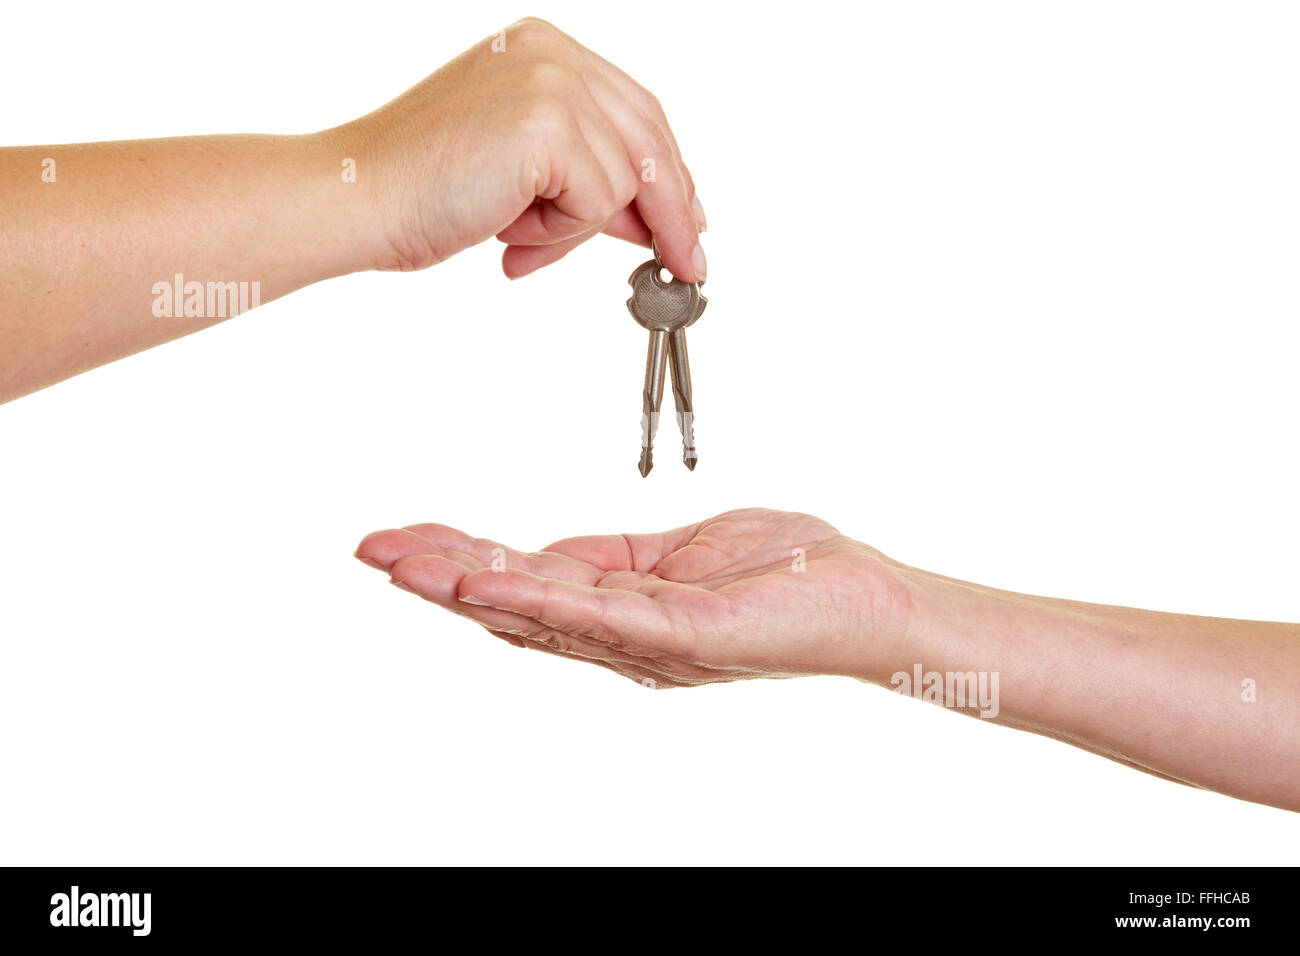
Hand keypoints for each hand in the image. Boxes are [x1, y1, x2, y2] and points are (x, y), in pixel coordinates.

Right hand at [339, 17, 706, 280]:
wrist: (358, 198)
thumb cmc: (419, 190)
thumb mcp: (521, 176)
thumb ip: (585, 179)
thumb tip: (651, 221)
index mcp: (542, 50)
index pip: (634, 112)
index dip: (667, 173)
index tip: (687, 218)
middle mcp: (552, 52)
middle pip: (649, 138)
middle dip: (671, 211)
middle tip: (689, 263)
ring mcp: (552, 81)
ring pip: (623, 182)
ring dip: (572, 230)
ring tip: (509, 233)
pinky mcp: (549, 122)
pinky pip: (599, 203)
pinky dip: (558, 234)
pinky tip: (504, 229)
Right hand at [354, 508, 908, 686]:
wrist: (864, 598)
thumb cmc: (782, 571)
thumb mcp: (679, 555)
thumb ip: (612, 561)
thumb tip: (543, 555)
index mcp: (618, 614)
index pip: (523, 583)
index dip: (458, 560)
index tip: (398, 538)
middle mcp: (621, 640)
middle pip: (515, 606)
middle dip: (440, 576)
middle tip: (371, 550)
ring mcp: (650, 644)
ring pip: (543, 615)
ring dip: (469, 588)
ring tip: (406, 565)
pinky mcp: (686, 636)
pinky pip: (600, 617)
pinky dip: (538, 598)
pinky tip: (488, 584)